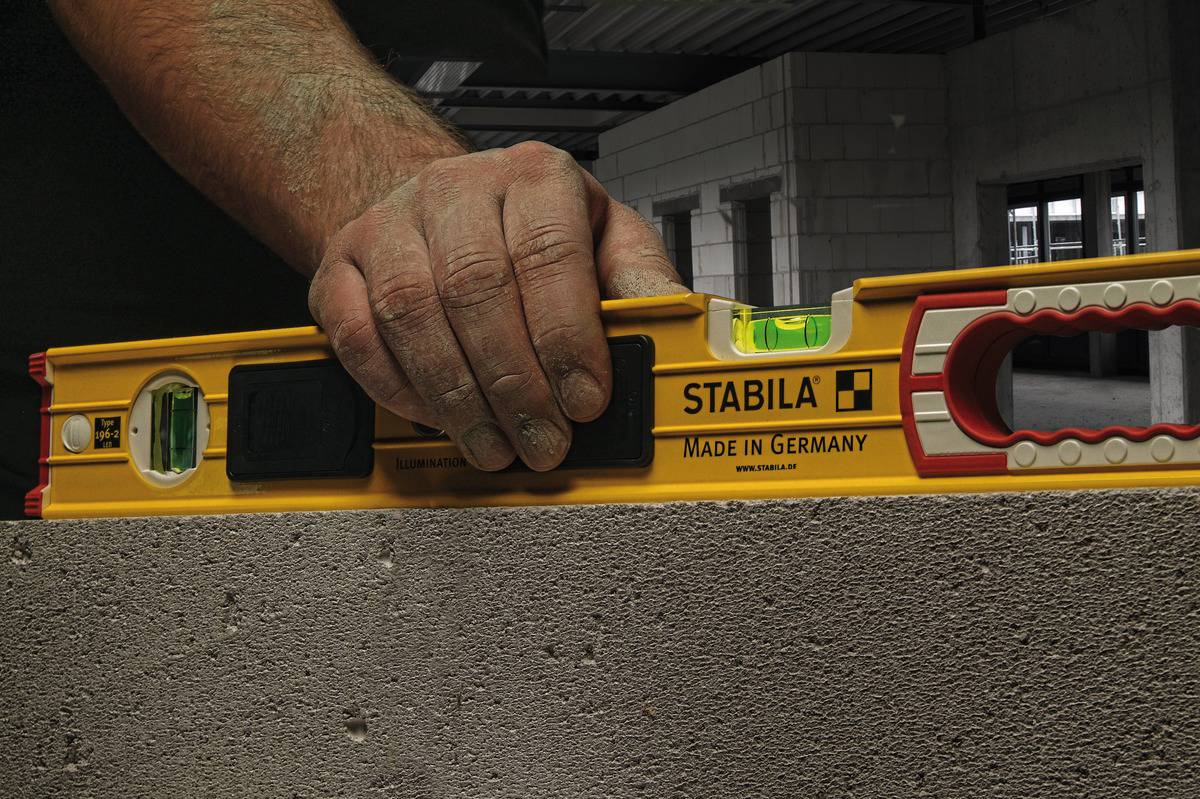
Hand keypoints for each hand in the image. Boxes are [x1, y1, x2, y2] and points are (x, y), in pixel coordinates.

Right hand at [308, 141, 684, 471]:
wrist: (447, 205)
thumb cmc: (533, 230)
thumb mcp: (606, 241)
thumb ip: (640, 284)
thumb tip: (685, 334)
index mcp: (534, 176)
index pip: (548, 252)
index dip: (567, 336)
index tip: (586, 401)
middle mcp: (457, 189)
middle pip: (476, 288)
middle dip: (515, 383)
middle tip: (543, 442)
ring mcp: (389, 223)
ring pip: (411, 313)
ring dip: (457, 396)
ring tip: (494, 445)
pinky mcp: (340, 264)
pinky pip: (355, 332)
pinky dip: (396, 387)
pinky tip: (435, 418)